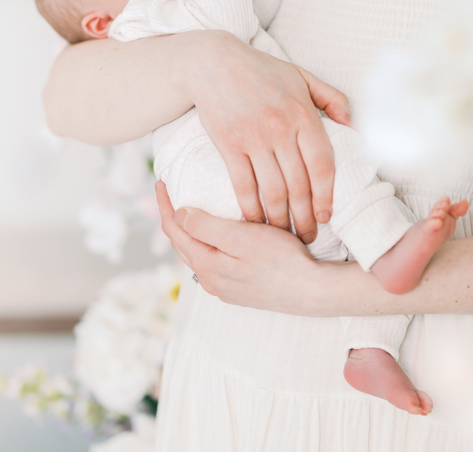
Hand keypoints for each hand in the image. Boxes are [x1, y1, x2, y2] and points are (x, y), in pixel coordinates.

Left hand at [156, 181, 326, 313]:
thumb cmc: (280, 260)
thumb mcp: (241, 237)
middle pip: (183, 244)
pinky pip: (214, 263)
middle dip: (174, 217)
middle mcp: (211, 280)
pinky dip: (207, 244)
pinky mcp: (241, 290)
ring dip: (190, 232)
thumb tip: (179, 214)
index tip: (162, 181)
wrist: (311, 290)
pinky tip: (218, 236)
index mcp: (207, 265)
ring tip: (192, 209)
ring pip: (198, 254)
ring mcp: (226, 288)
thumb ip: (206, 227)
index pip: (174, 231)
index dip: (164, 204)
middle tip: (173, 192)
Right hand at [173, 32, 351, 242]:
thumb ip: (332, 98)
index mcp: (303, 114)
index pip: (322, 165)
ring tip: (284, 237)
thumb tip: (353, 126)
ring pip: (272, 191)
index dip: (326, 196)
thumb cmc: (261, 70)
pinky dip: (251, 209)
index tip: (327, 216)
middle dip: (305, 218)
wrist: (214, 63)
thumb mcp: (302, 76)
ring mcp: (253, 138)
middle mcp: (280, 129)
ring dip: (280, 220)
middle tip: (308, 238)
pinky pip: (243, 186)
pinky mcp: (229, 145)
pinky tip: (256, 223)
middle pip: (299, 185)